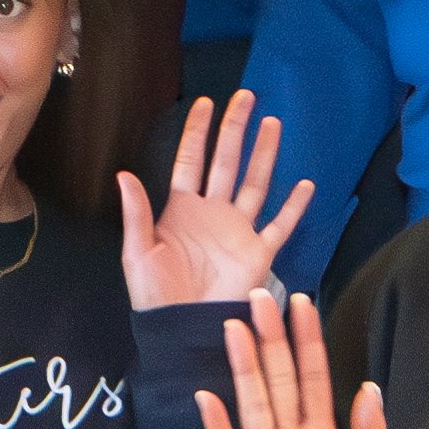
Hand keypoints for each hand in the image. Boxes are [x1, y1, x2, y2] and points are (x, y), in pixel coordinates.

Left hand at [116, 88, 312, 313]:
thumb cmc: (155, 295)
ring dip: (264, 155)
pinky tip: (305, 184)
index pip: (190, 160)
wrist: (182, 330)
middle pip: (226, 162)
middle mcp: (212, 213)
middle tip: (246, 98)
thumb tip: (123, 174)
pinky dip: (293, 206)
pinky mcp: (258, 253)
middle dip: (235, 130)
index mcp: (180, 209)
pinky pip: (279, 225)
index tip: (206, 103)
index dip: (197, 132)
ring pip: (255, 183)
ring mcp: (238, 231)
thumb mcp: (137, 253)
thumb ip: (137, 213)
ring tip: (272, 125)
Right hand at [193, 292, 393, 428]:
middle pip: (279, 382)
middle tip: (260, 296)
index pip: (313, 378)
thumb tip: (368, 387)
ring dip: (245, 369)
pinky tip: (208, 399)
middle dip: (271, 339)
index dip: (308, 342)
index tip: (302, 302)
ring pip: (254, 406)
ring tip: (234, 329)